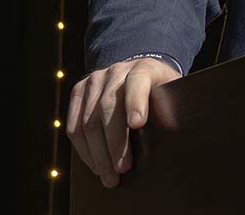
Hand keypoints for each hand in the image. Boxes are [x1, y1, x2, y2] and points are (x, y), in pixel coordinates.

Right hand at [66, 57, 180, 187]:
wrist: (138, 74)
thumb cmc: (158, 91)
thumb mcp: (170, 93)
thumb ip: (169, 106)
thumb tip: (170, 126)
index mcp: (143, 68)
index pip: (137, 82)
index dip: (136, 102)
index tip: (138, 124)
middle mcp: (116, 71)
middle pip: (108, 107)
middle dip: (115, 142)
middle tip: (123, 168)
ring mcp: (94, 80)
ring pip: (88, 120)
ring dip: (98, 153)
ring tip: (109, 176)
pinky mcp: (79, 92)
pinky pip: (74, 126)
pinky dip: (84, 150)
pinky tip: (96, 165)